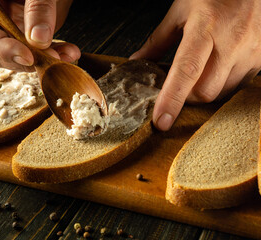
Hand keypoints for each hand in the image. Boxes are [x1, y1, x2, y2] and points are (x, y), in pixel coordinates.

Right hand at [0, 0, 79, 69]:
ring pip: (20, 56)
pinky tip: (69, 52)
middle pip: (0, 51)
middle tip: (52, 59)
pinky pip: (38, 52)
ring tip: (66, 56)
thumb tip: (39, 40)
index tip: (28, 57)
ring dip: (45, 60)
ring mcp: (12, 27)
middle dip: (28, 59)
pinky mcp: (30, 34)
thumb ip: (38, 8)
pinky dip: (55, 54)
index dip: (5, 49)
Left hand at [130, 0, 260, 130]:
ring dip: (204, 92)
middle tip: (178, 88)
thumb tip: (137, 62)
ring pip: (222, 93)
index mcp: (206, 27)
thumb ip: (157, 41)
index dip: (172, 99)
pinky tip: (216, 70)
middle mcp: (232, 41)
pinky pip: (237, 86)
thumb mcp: (179, 11)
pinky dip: (221, 86)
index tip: (161, 121)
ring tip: (199, 74)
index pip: (186, 72)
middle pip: (205, 92)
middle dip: (186, 97)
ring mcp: (250, 51)